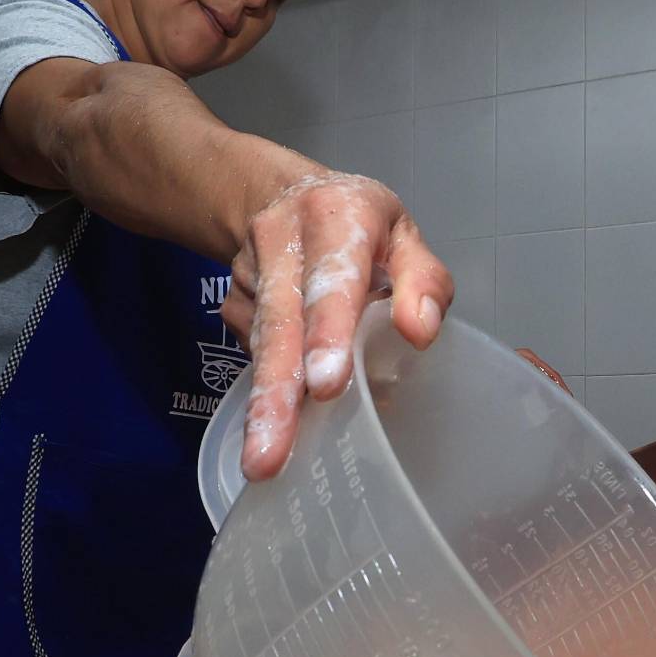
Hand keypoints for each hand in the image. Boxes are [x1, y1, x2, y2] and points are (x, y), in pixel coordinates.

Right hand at [220, 171, 452, 480]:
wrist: (279, 195)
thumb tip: (420, 333)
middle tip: (272, 453)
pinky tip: (276, 427)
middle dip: (278, 391)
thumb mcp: (404, 236)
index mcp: (336, 214)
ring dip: (263, 407)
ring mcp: (249, 273)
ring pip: (259, 345)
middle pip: (280, 322)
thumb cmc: (360, 225)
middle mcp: (282, 239)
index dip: (328, 331)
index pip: (332, 277)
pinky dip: (269, 392)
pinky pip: (252, 354)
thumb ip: (423, 281)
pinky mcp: (232, 304)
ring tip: (263, 461)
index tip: (327, 384)